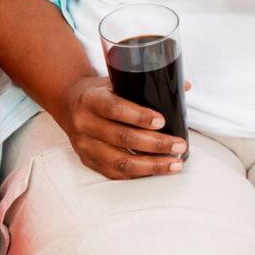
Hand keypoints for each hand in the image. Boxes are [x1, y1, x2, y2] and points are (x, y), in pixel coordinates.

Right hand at [57, 77, 189, 178]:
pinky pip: (116, 172)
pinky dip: (140, 173)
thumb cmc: (101, 93)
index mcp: (91, 99)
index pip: (115, 109)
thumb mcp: (117, 81)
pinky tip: (158, 170)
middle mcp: (84, 123)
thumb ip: (147, 84)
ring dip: (152, 165)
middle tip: (178, 144)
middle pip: (122, 138)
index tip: (162, 121)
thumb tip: (184, 86)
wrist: (69, 104)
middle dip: (155, 144)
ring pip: (120, 161)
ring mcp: (84, 145)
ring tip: (175, 163)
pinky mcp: (88, 161)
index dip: (139, 117)